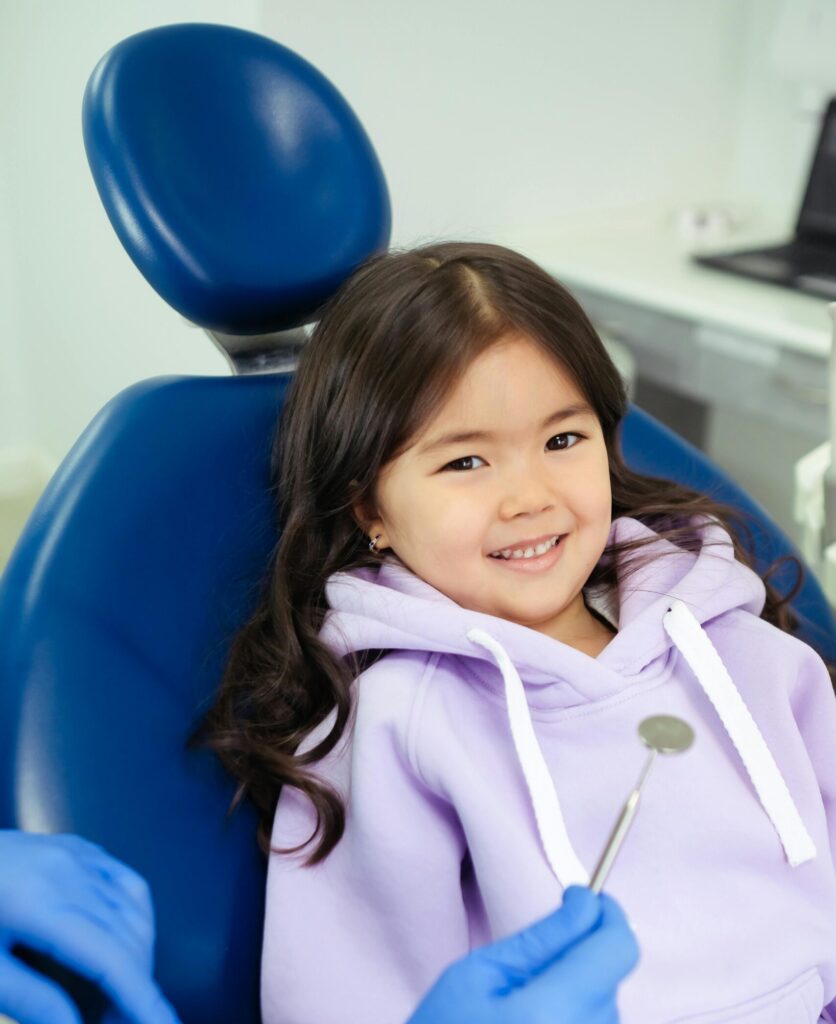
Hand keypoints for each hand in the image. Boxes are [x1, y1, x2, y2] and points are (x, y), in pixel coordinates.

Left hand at [0, 830, 180, 1023]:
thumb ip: (33, 1001)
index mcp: (42, 904)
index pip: (112, 960)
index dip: (144, 1000)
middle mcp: (69, 872)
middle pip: (127, 940)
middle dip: (134, 988)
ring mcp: (75, 853)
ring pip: (132, 911)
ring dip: (135, 957)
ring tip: (116, 996)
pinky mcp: (74, 846)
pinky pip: (124, 880)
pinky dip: (135, 916)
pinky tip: (125, 940)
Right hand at [407, 886, 638, 1023]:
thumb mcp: (479, 974)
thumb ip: (541, 938)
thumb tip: (587, 903)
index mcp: (552, 1014)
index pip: (618, 949)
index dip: (607, 915)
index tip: (584, 900)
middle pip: (611, 976)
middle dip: (583, 952)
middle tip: (535, 959)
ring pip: (608, 1003)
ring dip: (580, 987)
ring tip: (529, 1002)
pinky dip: (577, 1014)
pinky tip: (539, 1023)